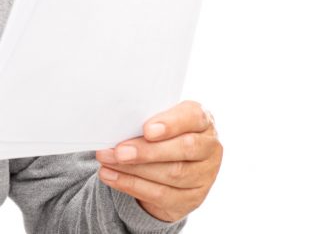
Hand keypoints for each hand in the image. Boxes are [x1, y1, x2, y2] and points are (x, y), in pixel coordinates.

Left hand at [95, 100, 221, 222]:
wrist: (167, 165)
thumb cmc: (160, 134)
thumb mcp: (158, 121)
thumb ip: (146, 119)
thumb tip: (116, 122)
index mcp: (202, 121)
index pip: (193, 117)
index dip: (171, 123)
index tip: (147, 130)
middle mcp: (210, 148)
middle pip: (184, 149)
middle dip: (147, 151)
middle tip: (119, 151)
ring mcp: (204, 176)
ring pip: (172, 174)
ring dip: (134, 168)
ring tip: (106, 160)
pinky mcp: (191, 199)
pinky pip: (161, 194)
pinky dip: (131, 184)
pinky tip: (110, 176)